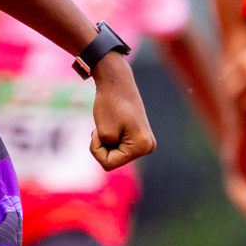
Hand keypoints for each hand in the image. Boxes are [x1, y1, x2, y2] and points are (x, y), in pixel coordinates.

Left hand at [87, 54, 155, 169]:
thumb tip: (117, 156)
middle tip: (105, 125)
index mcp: (142, 147)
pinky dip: (110, 137)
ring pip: (115, 154)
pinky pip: (118, 146)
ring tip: (110, 123)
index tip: (97, 131)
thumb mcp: (102, 133)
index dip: (97, 149)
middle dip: (103, 146)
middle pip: (113, 160)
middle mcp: (148, 147)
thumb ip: (107, 152)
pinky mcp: (140, 136)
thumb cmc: (109, 104)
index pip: (108, 163)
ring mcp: (145, 142)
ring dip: (106, 141)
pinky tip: (114, 123)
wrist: (117, 82)